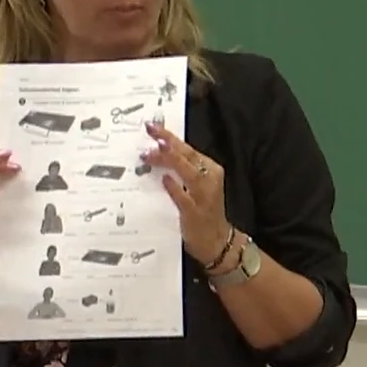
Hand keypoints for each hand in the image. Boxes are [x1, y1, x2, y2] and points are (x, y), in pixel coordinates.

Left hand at [141, 122, 230, 267]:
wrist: (216, 240)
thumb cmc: (202, 210)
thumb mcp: (194, 185)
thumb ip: (180, 169)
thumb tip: (156, 152)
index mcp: (209, 169)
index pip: (187, 148)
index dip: (169, 136)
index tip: (152, 126)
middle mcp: (209, 178)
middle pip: (187, 155)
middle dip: (168, 142)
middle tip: (150, 131)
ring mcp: (204, 195)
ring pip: (187, 172)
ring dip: (170, 160)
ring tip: (153, 151)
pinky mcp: (196, 213)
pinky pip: (184, 197)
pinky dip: (175, 188)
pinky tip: (165, 180)